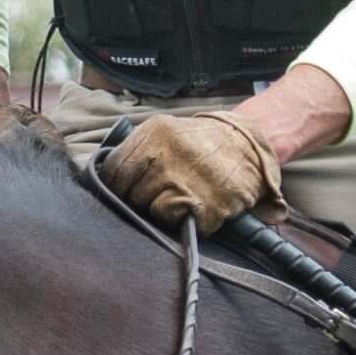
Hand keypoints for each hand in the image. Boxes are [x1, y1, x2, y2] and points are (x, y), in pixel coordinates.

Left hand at [103, 108, 280, 232]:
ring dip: (165, 209)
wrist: (249, 144)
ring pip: (154, 210)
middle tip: (163, 189)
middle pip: (132, 193)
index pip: (115, 171)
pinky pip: (179, 222)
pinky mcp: (207, 205)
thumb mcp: (166, 131)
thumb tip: (106, 178)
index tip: (125, 189)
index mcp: (155, 133)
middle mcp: (168, 156)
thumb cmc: (201, 141)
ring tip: (182, 195)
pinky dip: (187, 219)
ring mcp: (187, 181)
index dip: (117, 185)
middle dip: (143, 196)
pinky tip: (197, 204)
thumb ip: (138, 150)